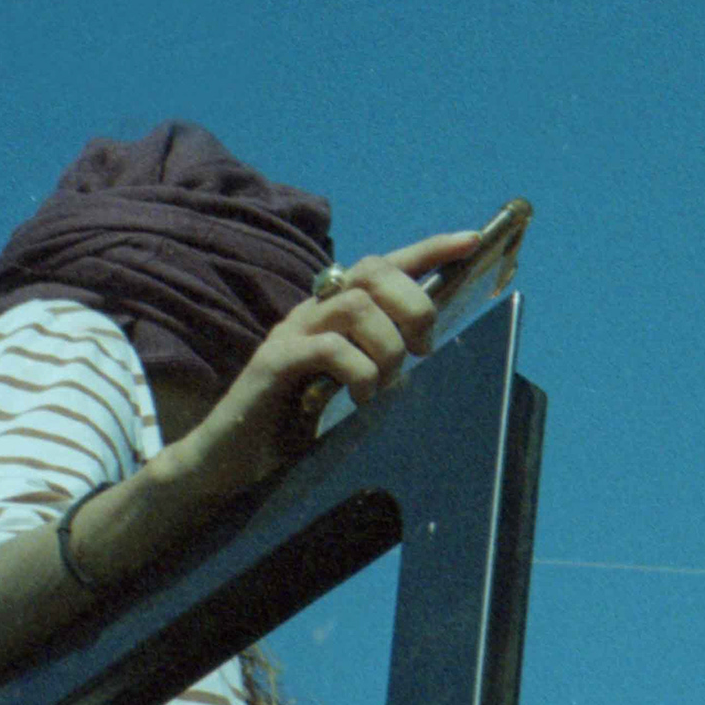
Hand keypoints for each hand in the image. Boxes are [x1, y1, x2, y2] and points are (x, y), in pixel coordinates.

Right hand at [163, 231, 482, 502]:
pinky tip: (362, 397)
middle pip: (373, 271)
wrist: (231, 464)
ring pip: (356, 306)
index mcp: (334, 313)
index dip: (429, 250)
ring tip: (385, 381)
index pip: (384, 265)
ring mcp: (290, 334)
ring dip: (388, 344)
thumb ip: (379, 361)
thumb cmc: (295, 424)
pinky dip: (359, 370)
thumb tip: (426, 350)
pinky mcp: (273, 364)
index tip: (473, 240)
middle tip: (422, 348)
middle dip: (413, 304)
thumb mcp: (350, 385)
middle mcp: (312, 312)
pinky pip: (329, 347)